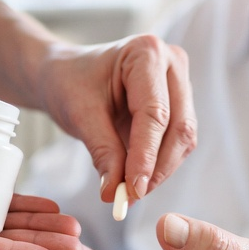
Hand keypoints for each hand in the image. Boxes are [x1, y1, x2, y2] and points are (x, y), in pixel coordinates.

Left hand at [37, 36, 196, 202]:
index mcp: (146, 53)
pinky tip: (137, 179)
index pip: (155, 112)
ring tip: (129, 192)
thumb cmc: (69, 83)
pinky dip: (159, 164)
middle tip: (131, 197)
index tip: (133, 189)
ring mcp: (180, 82)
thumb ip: (102, 151)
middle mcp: (172, 63)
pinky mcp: (179, 103)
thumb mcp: (79, 115)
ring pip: (183, 138)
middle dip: (157, 166)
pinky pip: (177, 141)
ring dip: (160, 169)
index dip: (146, 155)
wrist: (65, 74)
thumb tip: (115, 193)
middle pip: (179, 126)